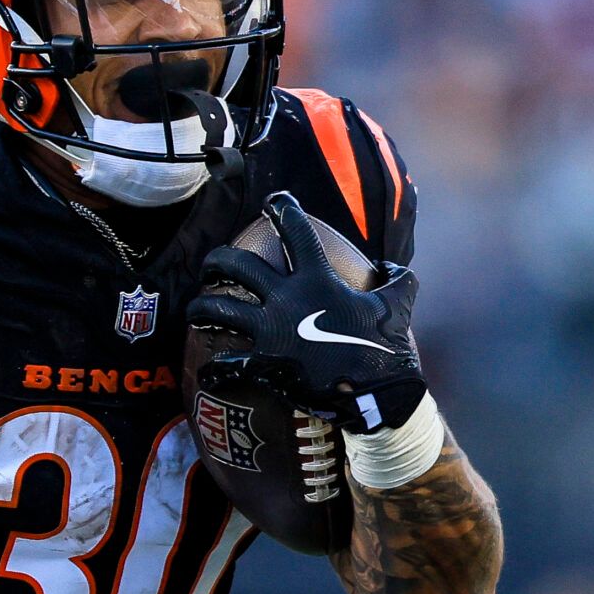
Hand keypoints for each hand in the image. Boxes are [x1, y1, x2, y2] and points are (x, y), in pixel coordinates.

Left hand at [187, 192, 426, 432]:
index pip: (296, 232)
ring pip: (218, 309)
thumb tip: (391, 266)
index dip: (283, 210)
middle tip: (212, 264)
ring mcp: (270, 331)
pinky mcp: (264, 364)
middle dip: (217, 260)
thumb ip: (396, 279)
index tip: (274, 201)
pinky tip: (208, 373)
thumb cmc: (385, 347)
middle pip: (237, 266)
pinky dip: (215, 371)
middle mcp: (286, 299)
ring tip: (195, 310)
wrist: (376, 392)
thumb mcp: (398, 304)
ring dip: (201, 308)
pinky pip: (228, 366)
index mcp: (316, 279)